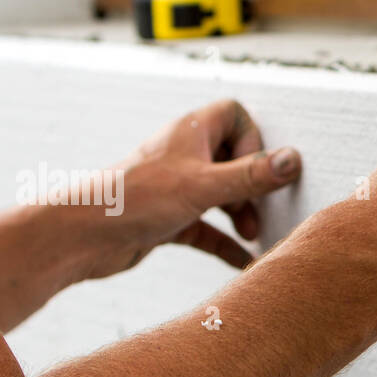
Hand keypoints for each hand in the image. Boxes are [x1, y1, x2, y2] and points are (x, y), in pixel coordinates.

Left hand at [85, 99, 302, 278]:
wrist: (83, 237)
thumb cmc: (132, 199)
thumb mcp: (203, 186)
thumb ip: (251, 176)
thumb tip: (293, 161)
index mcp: (190, 133)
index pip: (234, 115)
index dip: (253, 140)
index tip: (255, 168)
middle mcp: (183, 156)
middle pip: (234, 158)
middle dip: (252, 186)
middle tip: (256, 209)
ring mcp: (176, 188)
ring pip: (222, 194)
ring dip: (241, 214)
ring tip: (251, 234)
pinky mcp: (169, 219)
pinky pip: (208, 228)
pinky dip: (226, 242)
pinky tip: (243, 261)